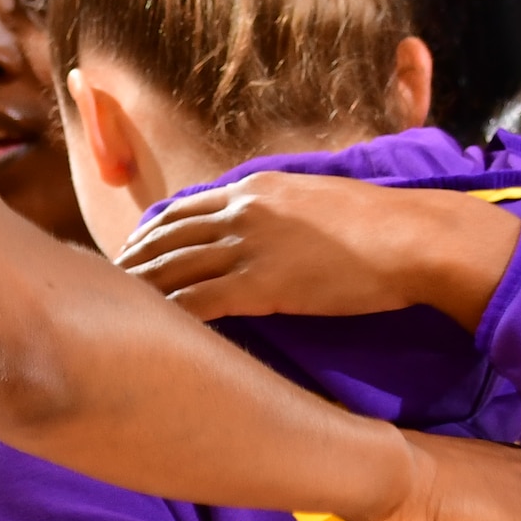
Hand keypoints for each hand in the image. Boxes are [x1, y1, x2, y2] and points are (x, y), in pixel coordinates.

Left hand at [121, 175, 516, 330]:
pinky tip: (151, 332)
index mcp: (257, 188)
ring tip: (115, 311)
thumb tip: (278, 226)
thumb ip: (286, 211)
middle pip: (166, 237)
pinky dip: (167, 316)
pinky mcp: (259, 286)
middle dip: (133, 261)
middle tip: (107, 284)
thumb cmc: (382, 225)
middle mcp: (242, 211)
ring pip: (171, 269)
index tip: (132, 249)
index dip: (151, 231)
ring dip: (139, 290)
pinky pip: (195, 302)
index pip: (184, 208)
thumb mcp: (321, 201)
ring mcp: (247, 247)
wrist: (413, 239)